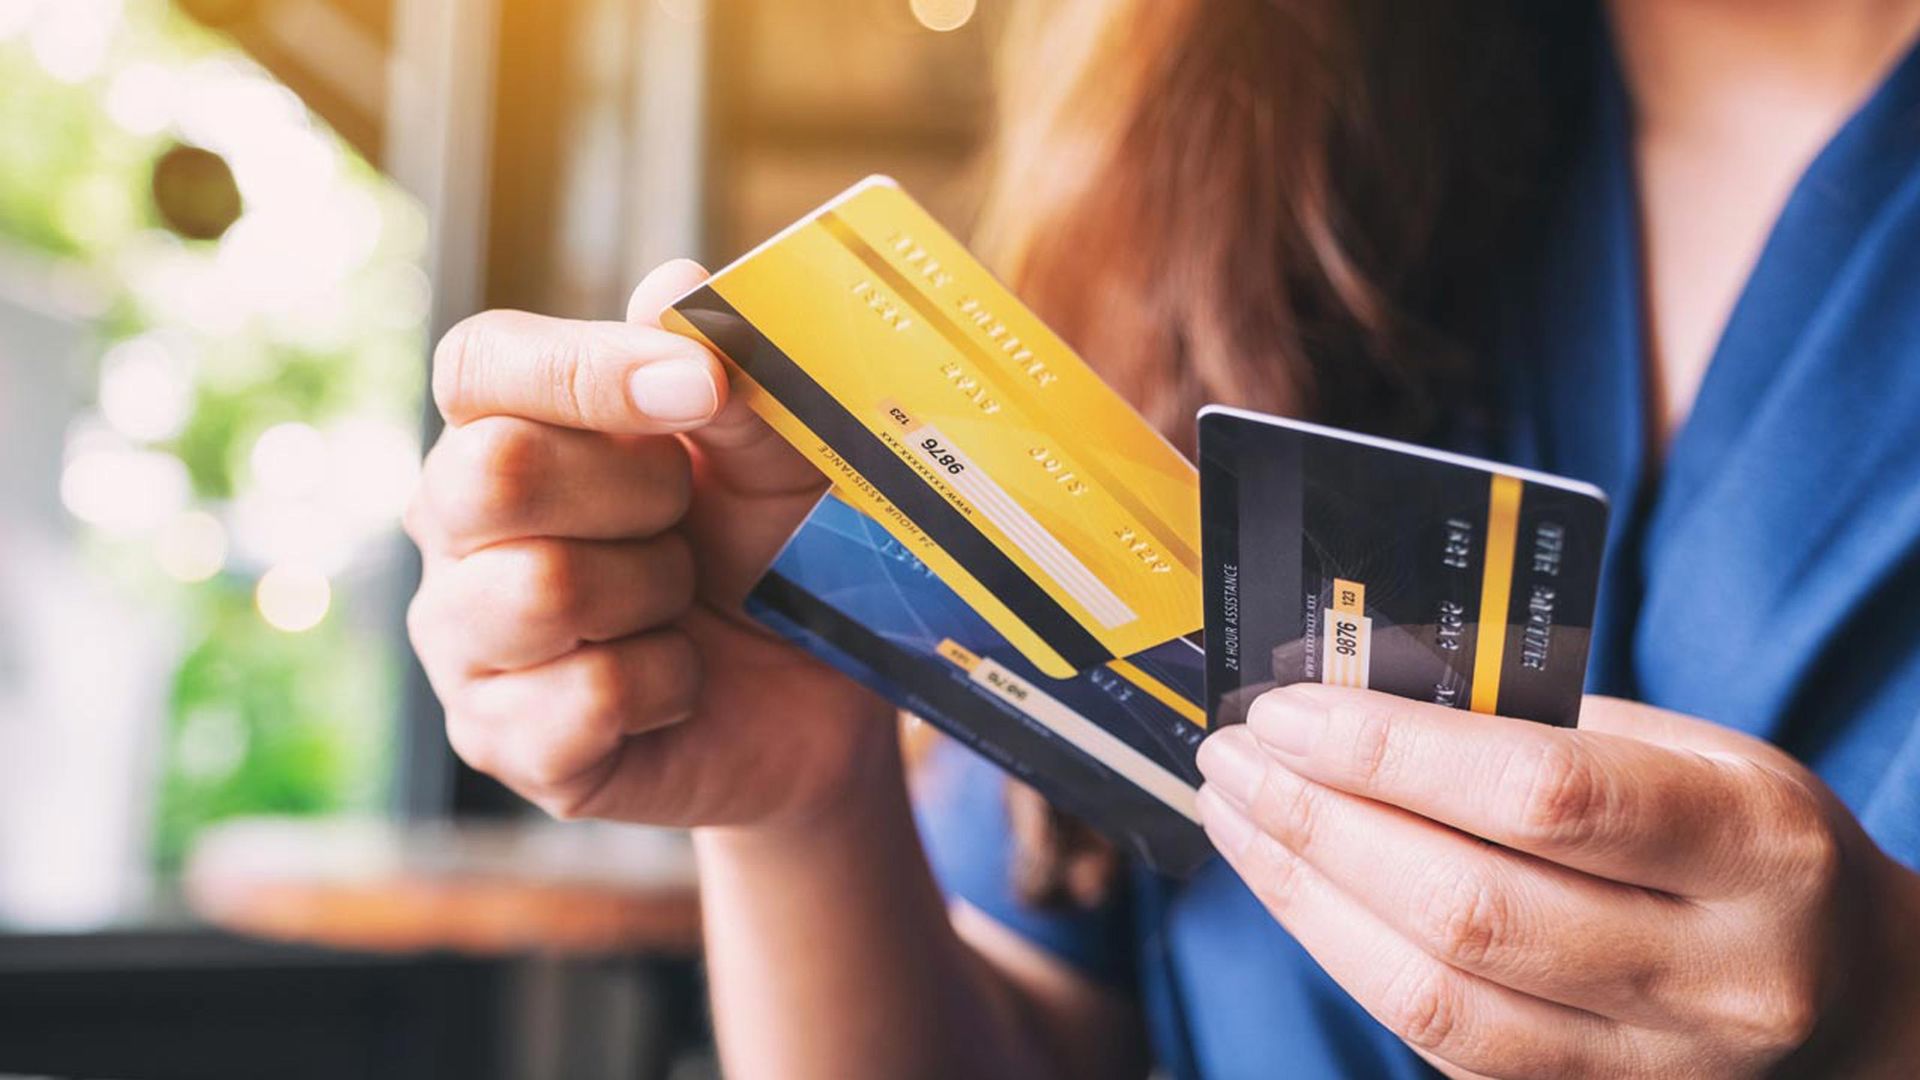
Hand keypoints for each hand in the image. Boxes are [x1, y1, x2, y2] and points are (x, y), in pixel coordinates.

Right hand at [406, 260, 894, 830]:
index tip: (700, 388)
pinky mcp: (501, 741)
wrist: (815, 698)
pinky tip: (678, 683)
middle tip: (691, 519)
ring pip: (539, 591)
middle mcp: (457, 529)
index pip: (480, 363)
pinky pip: (583, 701)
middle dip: (635, 493)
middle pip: (490, 473)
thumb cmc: (776, 552)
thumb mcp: (780, 458)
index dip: (587, 369)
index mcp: (508, 427)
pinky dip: (666, 686)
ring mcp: (465, 640)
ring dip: (656, 594)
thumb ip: (734, 377)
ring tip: (683, 604)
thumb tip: (675, 287)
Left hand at [1195, 684, 1919, 1077]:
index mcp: (1753, 846)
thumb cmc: (1742, 837)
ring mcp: (1652, 1063)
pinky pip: (1436, 1038)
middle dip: (1318, 823)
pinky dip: (1345, 951)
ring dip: (1305, 895)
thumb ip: (1539, 724)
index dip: (1391, 751)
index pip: (1544, 797)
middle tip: (1232, 755)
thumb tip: (1357, 693)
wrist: (1843, 990)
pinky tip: (1295, 884)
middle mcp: (1714, 975)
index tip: (1288, 710)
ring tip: (1237, 814)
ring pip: (1435, 996)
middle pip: (1468, 909)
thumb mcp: (1688, 749)